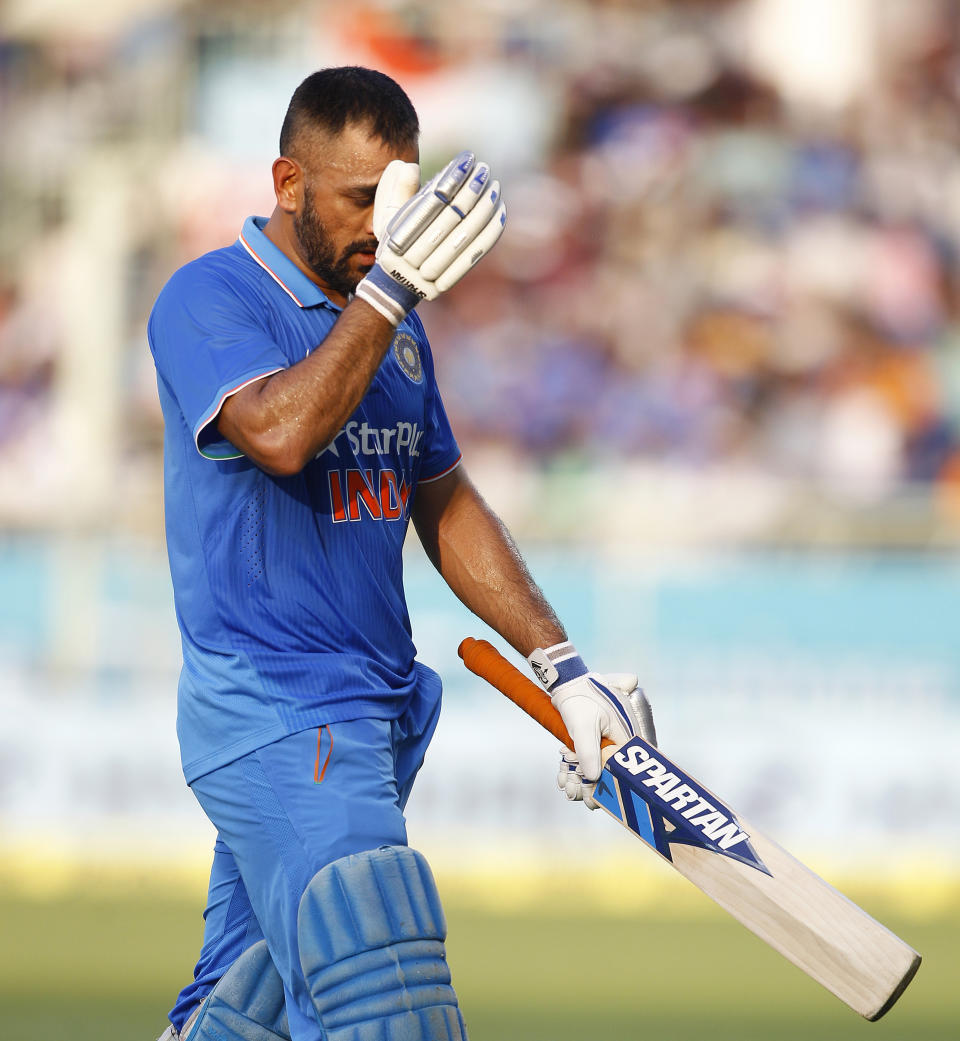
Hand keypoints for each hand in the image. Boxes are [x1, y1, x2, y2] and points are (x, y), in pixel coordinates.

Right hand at [355, 150, 506, 324]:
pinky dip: (489, 234)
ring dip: (483, 210)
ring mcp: (426, 274)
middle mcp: (409, 256)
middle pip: (449, 218)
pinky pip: (473, 256)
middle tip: (485, 170)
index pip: (431, 201)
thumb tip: (411, 168)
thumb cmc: (396, 241)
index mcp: (395, 235)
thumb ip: (398, 191)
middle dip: (470, 191)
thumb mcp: (388, 215)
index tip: (468, 159)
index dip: (452, 178)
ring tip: (495, 187)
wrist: (394, 286)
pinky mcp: (442, 285)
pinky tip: (500, 212)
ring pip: (464, 237)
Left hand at [529, 642, 655, 804]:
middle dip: (595, 786)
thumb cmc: (579, 701)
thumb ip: (588, 752)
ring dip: (583, 780)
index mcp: (626, 735)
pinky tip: (563, 778)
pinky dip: (577, 770)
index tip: (598, 800)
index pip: (626, 768)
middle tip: (578, 796)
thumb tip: (593, 778)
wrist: (568, 684)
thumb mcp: (582, 727)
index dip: (613, 786)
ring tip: (567, 789)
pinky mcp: (597, 741)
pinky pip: (590, 760)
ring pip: (599, 768)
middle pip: (612, 772)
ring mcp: (609, 741)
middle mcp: (621, 740)